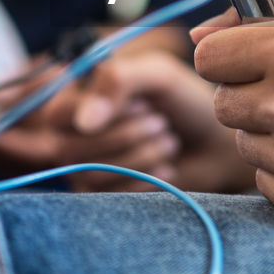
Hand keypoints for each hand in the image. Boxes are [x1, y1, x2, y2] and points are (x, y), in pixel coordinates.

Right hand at [57, 51, 252, 192]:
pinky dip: (143, 180)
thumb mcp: (157, 76)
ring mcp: (85, 168)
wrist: (215, 145)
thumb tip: (84, 121)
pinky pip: (107, 197)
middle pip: (70, 148)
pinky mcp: (103, 197)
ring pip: (90, 174)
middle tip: (162, 123)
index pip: (58, 114)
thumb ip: (117, 82)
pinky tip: (167, 168)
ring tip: (169, 142)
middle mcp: (74, 134)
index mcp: (79, 99)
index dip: (100, 113)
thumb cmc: (185, 103)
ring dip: (139, 157)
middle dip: (126, 136)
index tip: (142, 103)